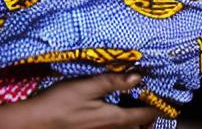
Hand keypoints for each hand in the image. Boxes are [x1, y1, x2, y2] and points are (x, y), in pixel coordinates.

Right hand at [23, 74, 157, 128]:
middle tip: (149, 101)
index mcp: (116, 118)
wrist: (35, 123)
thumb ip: (112, 82)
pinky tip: (110, 112)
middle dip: (147, 116)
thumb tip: (138, 77)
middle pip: (139, 127)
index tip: (166, 96)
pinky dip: (119, 122)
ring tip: (133, 108)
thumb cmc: (59, 103)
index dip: (158, 105)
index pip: (146, 114)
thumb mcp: (85, 87)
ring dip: (133, 120)